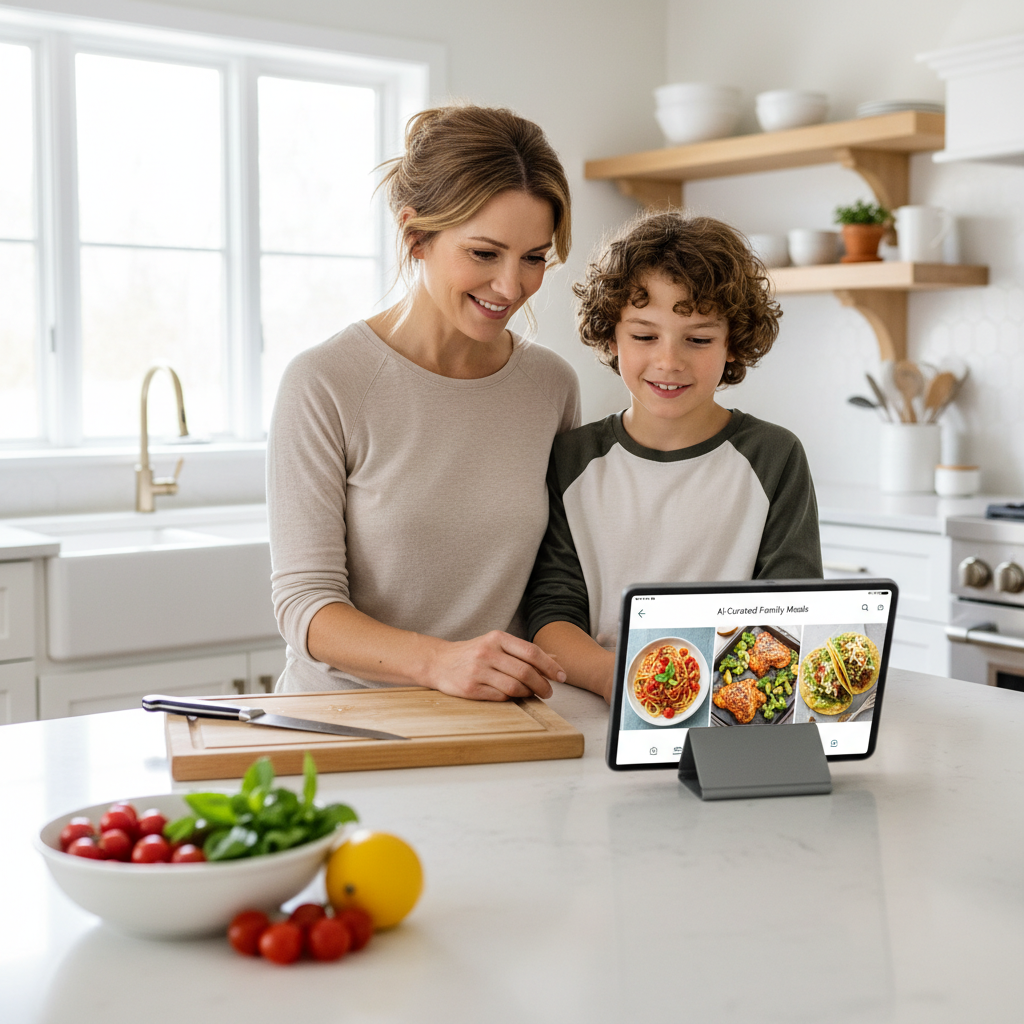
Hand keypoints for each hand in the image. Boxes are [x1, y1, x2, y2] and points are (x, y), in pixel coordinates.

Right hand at [422, 631, 565, 701]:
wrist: (439, 662)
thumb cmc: (474, 653)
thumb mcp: (497, 644)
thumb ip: (523, 651)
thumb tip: (555, 659)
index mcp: (497, 638)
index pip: (531, 652)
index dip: (550, 666)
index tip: (561, 676)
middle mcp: (488, 652)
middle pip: (525, 671)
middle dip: (543, 684)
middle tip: (549, 691)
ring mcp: (478, 670)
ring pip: (514, 687)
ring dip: (529, 693)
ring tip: (532, 694)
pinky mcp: (470, 688)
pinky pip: (500, 697)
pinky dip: (511, 698)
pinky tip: (513, 696)